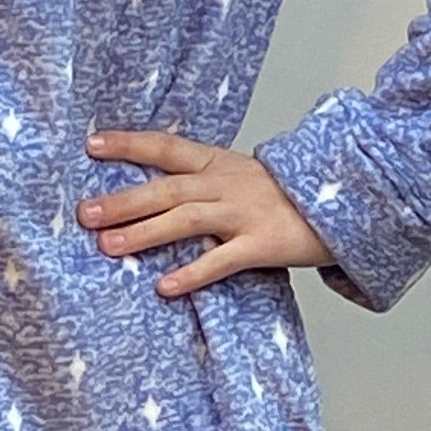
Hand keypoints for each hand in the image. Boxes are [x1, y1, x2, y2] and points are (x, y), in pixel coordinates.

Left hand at [77, 127, 333, 297]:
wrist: (344, 200)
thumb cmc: (283, 194)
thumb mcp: (239, 175)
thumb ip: (200, 182)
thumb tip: (149, 194)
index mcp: (217, 162)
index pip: (165, 147)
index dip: (128, 144)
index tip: (91, 144)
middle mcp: (226, 183)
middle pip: (166, 189)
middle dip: (123, 200)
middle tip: (85, 214)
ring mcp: (243, 213)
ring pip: (186, 219)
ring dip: (144, 233)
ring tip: (108, 247)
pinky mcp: (261, 244)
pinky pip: (222, 260)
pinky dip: (192, 273)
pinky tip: (165, 286)